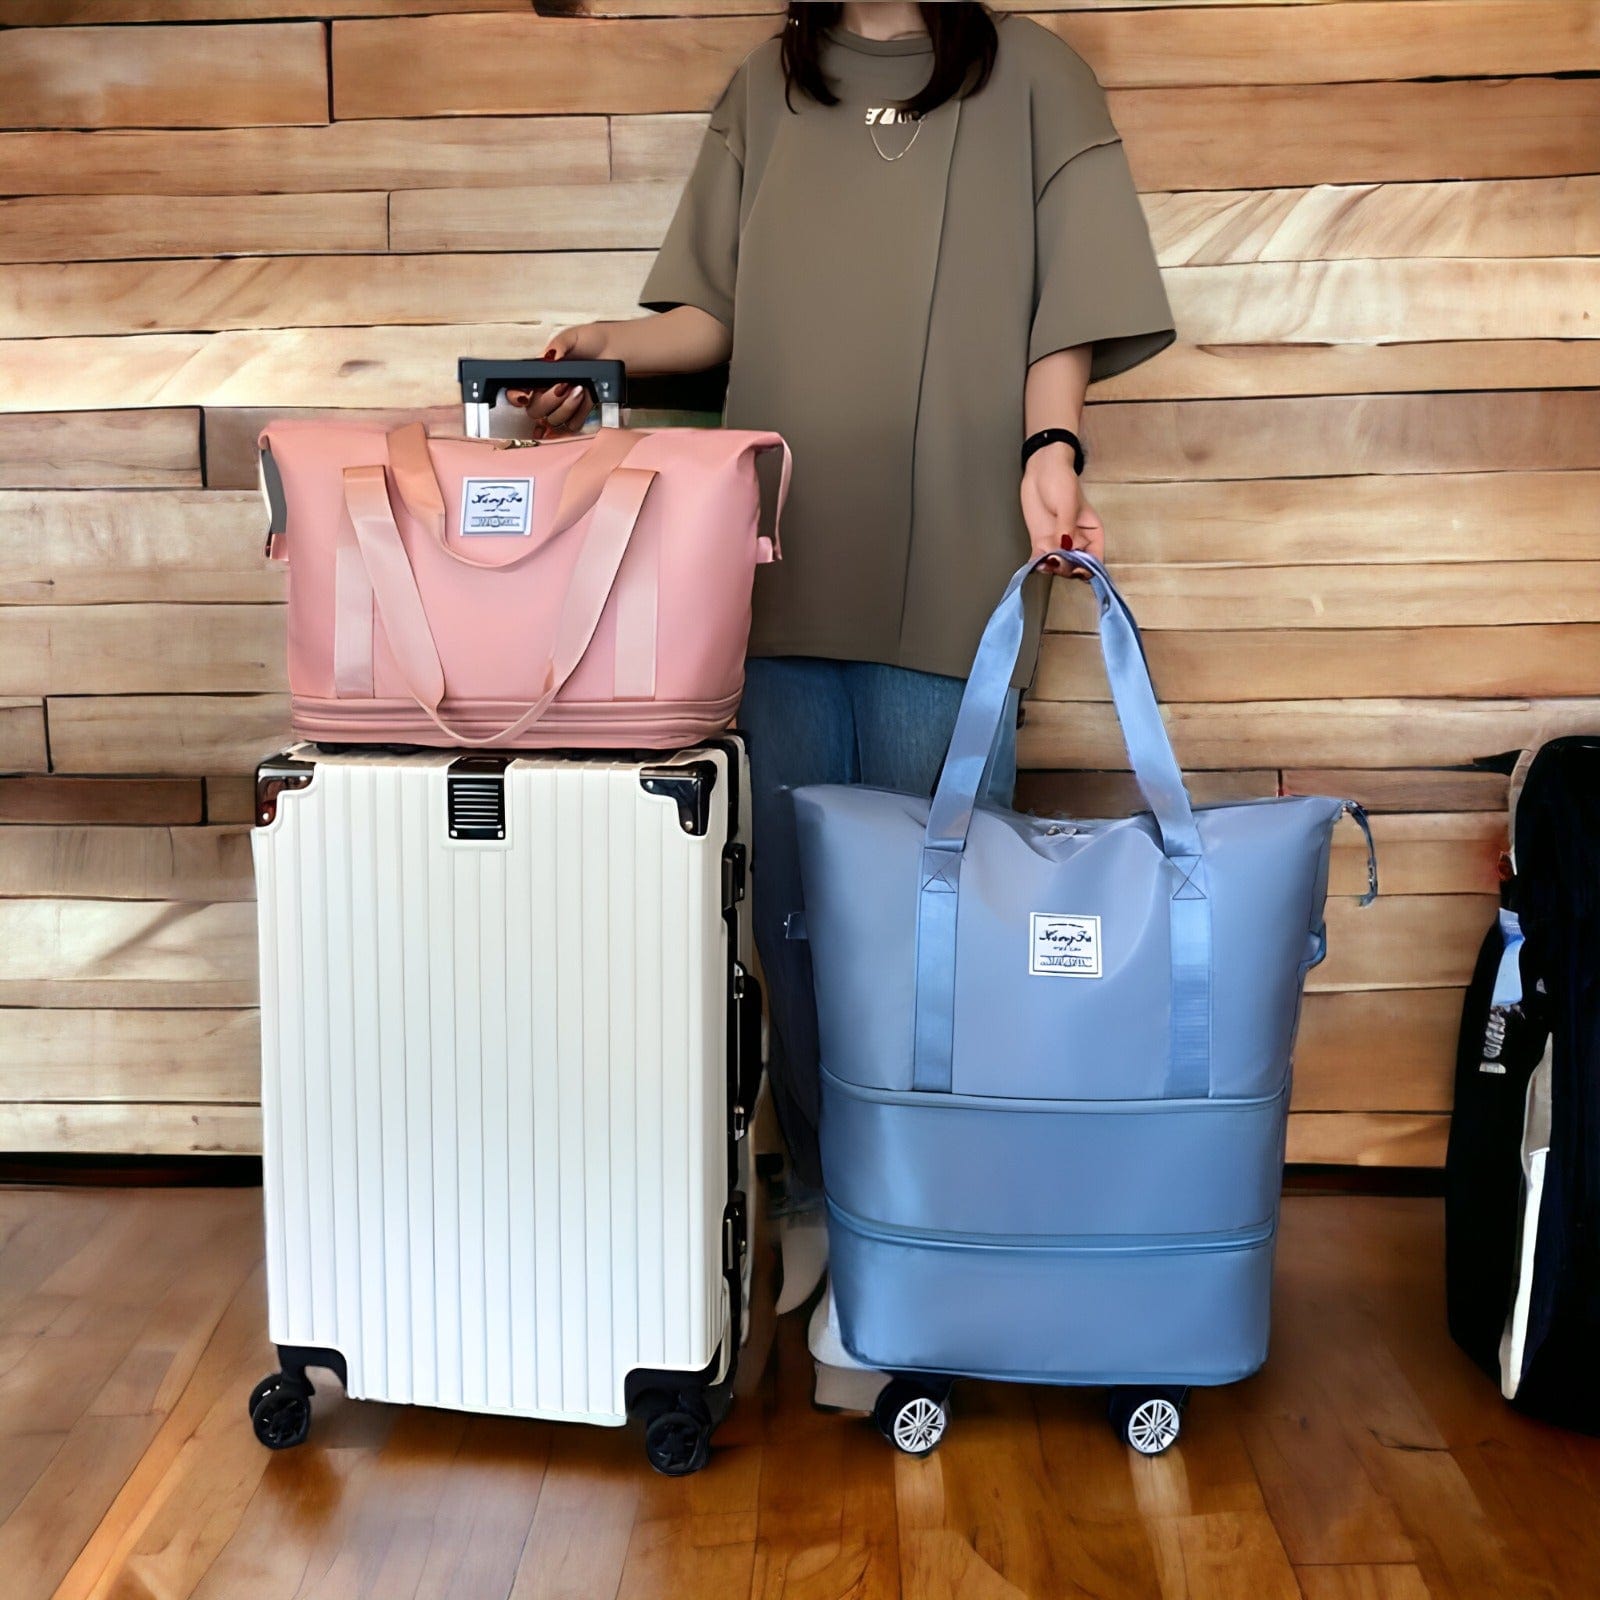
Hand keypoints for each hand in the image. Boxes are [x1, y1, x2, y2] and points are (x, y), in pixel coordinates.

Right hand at [504, 324, 607, 435]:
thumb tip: (549, 357)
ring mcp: (563, 404)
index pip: (517, 390)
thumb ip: (558, 345)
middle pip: (535, 410)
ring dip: (567, 406)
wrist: (615, 349)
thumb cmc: (592, 341)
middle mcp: (548, 392)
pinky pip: (572, 425)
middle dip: (549, 400)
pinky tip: (587, 399)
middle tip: (564, 385)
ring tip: (581, 388)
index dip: (515, 397)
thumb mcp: (571, 337)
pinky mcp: (579, 412)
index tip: (524, 397)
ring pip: (554, 420)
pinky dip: (579, 414)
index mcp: (540, 374)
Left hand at [1021, 442, 1103, 578]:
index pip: (1095, 559)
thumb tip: (1066, 548)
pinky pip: (1041, 559)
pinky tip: (1036, 564)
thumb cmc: (1061, 479)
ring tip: (1045, 561)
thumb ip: (1066, 528)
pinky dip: (1038, 564)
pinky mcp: (1042, 541)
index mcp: (1092, 533)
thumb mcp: (1068, 504)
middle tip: (1056, 559)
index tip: (1077, 567)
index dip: (1087, 568)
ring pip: (1058, 565)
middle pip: (1075, 566)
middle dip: (1066, 567)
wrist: (1041, 468)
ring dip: (1051, 567)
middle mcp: (1077, 541)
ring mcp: (1058, 542)